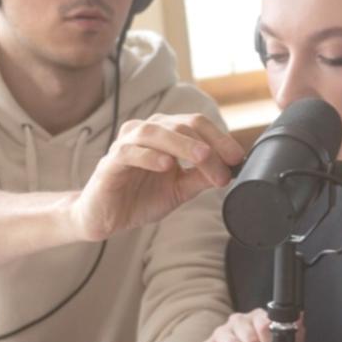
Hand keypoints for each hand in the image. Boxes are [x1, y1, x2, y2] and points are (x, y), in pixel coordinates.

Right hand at [70, 113, 243, 241]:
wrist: (104, 218)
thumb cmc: (138, 198)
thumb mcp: (178, 190)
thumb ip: (200, 178)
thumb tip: (230, 170)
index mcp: (164, 133)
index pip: (196, 124)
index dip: (220, 138)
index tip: (238, 158)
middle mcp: (145, 132)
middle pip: (181, 125)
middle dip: (207, 145)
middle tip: (225, 165)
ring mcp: (126, 144)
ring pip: (155, 132)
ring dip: (182, 144)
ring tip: (202, 157)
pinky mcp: (110, 162)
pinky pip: (129, 152)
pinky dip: (149, 156)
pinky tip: (166, 165)